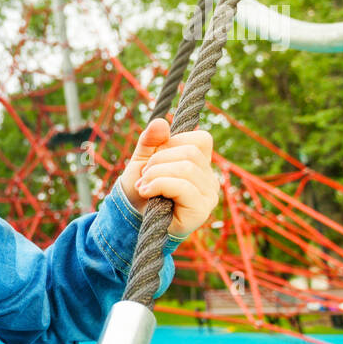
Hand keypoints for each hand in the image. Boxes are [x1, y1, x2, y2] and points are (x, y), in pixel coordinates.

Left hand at [118, 118, 218, 238]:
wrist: (132, 221)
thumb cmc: (141, 190)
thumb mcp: (142, 160)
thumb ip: (149, 141)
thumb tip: (160, 123)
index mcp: (201, 163)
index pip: (200, 139)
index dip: (172, 143)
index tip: (153, 159)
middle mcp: (210, 178)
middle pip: (190, 153)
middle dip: (158, 161)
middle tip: (143, 176)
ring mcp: (209, 195)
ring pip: (186, 168)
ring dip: (156, 174)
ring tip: (144, 186)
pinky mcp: (201, 210)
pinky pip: (184, 186)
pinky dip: (159, 185)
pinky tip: (147, 192)